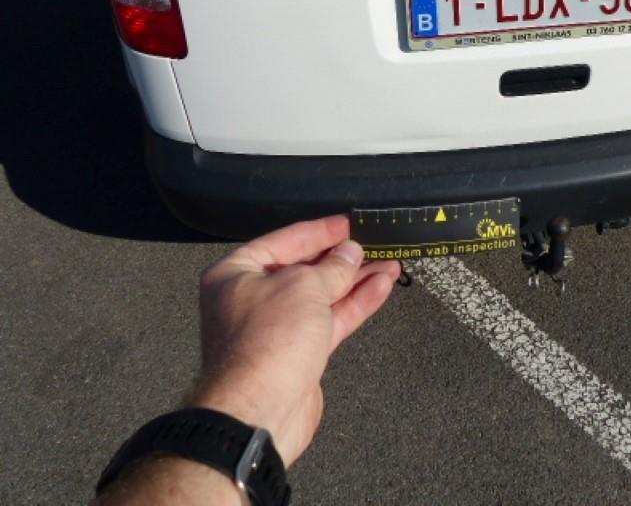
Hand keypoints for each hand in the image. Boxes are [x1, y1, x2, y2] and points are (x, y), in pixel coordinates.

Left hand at [190, 216, 399, 466]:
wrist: (259, 411)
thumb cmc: (269, 338)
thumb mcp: (304, 286)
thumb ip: (332, 267)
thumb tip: (350, 253)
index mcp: (236, 273)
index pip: (286, 240)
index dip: (322, 230)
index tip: (351, 222)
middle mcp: (253, 297)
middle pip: (305, 268)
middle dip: (343, 257)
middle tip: (376, 243)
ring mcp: (277, 326)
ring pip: (322, 295)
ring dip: (356, 280)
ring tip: (390, 263)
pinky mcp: (299, 352)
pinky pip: (329, 319)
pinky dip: (355, 303)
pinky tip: (382, 286)